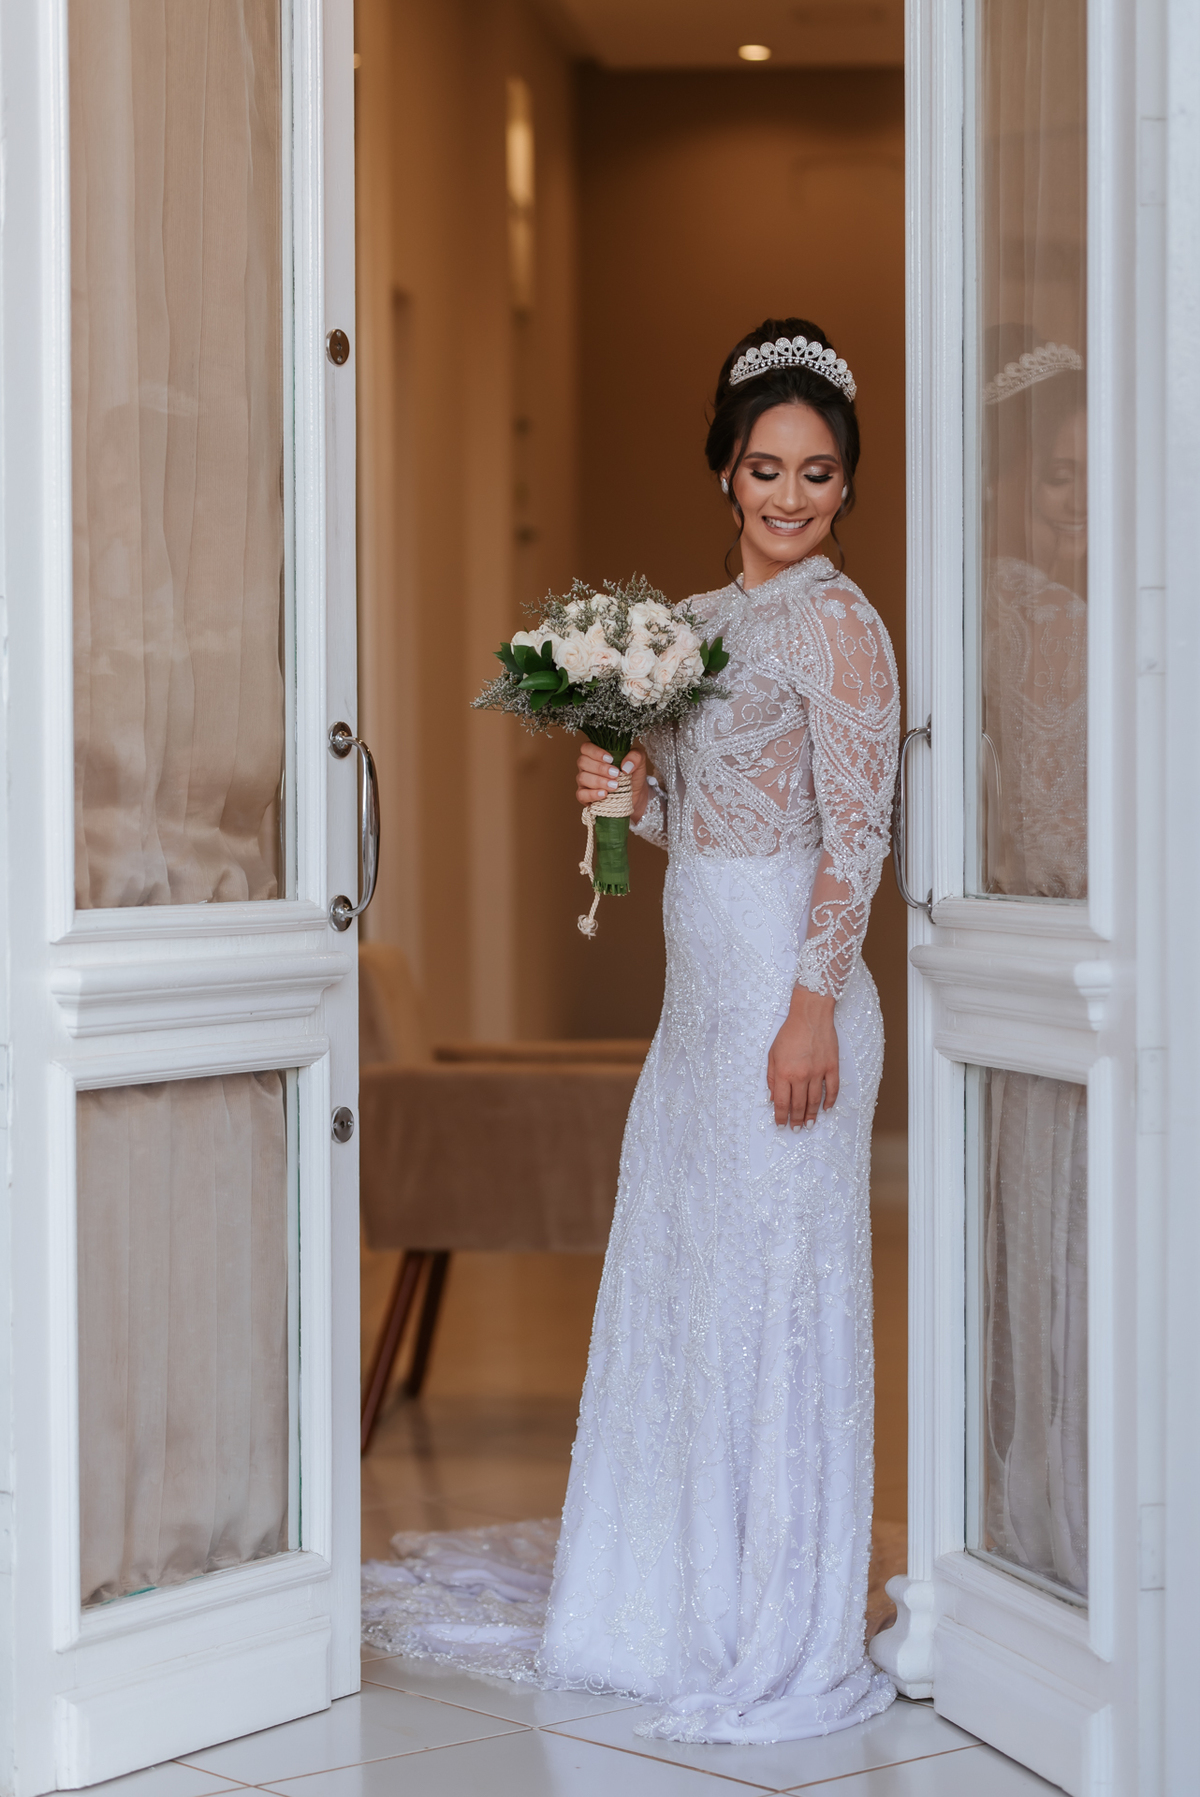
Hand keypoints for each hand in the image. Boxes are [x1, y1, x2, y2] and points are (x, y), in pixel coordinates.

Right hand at [575, 744, 650, 821]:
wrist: (635, 794)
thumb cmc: (632, 775)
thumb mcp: (639, 762)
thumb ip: (636, 756)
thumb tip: (625, 766)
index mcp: (596, 754)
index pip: (586, 747)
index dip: (595, 752)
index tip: (610, 759)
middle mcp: (587, 766)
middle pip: (583, 762)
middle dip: (600, 768)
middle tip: (615, 774)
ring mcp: (584, 781)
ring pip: (582, 777)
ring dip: (598, 781)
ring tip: (614, 786)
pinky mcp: (584, 796)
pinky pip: (581, 794)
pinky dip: (592, 794)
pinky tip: (604, 794)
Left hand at [767, 986, 839, 1128]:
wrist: (810, 1014)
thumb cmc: (789, 1033)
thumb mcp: (772, 1054)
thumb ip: (772, 1078)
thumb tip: (773, 1098)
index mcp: (784, 1072)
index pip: (782, 1102)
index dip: (781, 1117)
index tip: (781, 1125)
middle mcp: (802, 1075)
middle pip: (799, 1105)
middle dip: (796, 1120)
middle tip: (795, 1129)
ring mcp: (818, 1071)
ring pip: (815, 1101)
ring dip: (811, 1115)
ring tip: (808, 1124)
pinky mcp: (832, 1066)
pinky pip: (832, 1089)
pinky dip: (830, 1101)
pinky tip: (826, 1109)